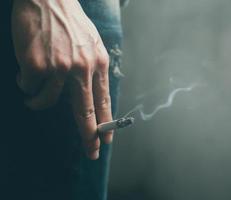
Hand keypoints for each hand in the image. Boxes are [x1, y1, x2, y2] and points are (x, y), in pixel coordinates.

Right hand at [12, 0, 112, 159]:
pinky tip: (26, 68)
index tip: (105, 140)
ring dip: (37, 101)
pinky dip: (25, 83)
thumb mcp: (91, 45)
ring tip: (33, 89)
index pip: (103, 101)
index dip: (105, 123)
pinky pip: (28, 88)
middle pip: (86, 111)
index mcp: (98, 64)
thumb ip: (92, 70)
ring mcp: (60, 68)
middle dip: (89, 135)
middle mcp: (82, 68)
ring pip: (47, 101)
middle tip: (91, 152)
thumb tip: (88, 96)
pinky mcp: (38, 65)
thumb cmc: (69, 23)